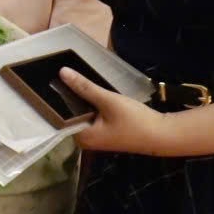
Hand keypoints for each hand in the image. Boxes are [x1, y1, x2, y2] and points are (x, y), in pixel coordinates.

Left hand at [59, 69, 179, 155]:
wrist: (163, 134)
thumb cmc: (135, 120)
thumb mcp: (108, 101)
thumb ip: (85, 87)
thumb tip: (62, 72)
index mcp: (81, 137)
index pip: (60, 115)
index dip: (57, 97)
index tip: (51, 79)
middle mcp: (85, 140)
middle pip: (70, 114)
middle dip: (70, 96)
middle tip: (62, 74)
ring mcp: (95, 138)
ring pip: (81, 114)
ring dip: (81, 99)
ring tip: (72, 78)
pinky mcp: (104, 133)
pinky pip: (91, 116)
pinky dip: (91, 105)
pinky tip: (89, 91)